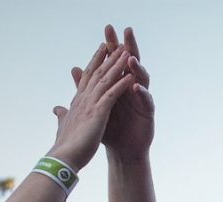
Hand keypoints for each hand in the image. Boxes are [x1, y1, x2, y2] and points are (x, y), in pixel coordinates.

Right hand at [48, 44, 134, 170]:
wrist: (63, 158)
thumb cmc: (65, 145)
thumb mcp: (65, 125)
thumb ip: (63, 115)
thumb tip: (57, 109)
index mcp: (78, 101)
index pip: (87, 77)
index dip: (95, 62)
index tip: (102, 49)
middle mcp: (84, 98)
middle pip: (97, 72)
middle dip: (107, 56)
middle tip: (115, 41)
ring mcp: (90, 104)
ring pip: (105, 80)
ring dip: (117, 65)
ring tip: (127, 51)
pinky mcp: (98, 113)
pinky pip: (112, 95)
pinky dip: (121, 85)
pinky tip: (131, 77)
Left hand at [71, 25, 154, 158]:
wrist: (122, 151)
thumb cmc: (110, 128)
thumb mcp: (95, 105)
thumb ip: (86, 87)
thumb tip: (74, 68)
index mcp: (119, 84)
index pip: (116, 60)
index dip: (112, 45)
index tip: (107, 29)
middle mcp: (132, 87)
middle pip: (132, 63)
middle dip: (129, 46)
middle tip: (126, 31)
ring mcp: (142, 98)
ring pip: (143, 78)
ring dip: (137, 67)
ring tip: (130, 59)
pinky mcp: (148, 112)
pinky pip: (147, 100)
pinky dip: (142, 93)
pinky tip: (136, 86)